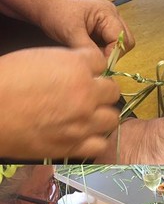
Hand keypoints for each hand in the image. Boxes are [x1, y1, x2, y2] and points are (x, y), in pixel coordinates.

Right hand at [0, 48, 119, 159]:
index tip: (85, 73)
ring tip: (87, 115)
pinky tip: (83, 134)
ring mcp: (84, 122)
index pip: (101, 63)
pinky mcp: (76, 145)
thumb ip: (65, 64)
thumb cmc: (4, 81)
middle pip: (112, 91)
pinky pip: (101, 143)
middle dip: (101, 91)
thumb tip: (78, 69)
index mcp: (75, 67)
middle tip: (88, 94)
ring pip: (112, 118)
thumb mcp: (36, 58)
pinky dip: (95, 139)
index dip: (92, 68)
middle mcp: (86, 94)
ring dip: (102, 115)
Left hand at [35, 0, 134, 57]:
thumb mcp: (71, 33)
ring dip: (109, 52)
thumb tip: (102, 66)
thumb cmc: (55, 12)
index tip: (99, 63)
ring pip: (122, 44)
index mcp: (107, 12)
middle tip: (97, 57)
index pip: (122, 39)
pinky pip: (112, 43)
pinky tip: (90, 47)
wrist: (44, 5)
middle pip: (127, 42)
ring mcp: (110, 20)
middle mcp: (112, 15)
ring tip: (92, 51)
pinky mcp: (104, 27)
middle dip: (114, 53)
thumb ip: (89, 50)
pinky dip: (104, 49)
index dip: (113, 54)